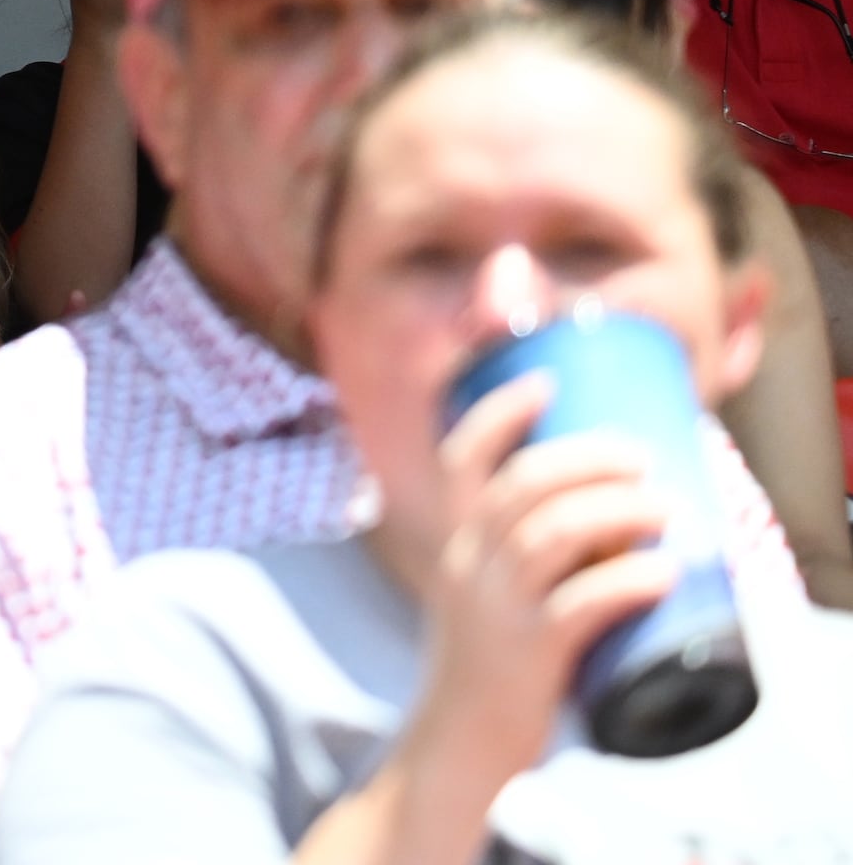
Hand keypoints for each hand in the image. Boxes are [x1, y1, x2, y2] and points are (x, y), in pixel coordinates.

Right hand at [401, 373, 679, 794]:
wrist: (457, 740)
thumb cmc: (487, 659)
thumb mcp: (485, 588)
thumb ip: (525, 550)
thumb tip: (613, 509)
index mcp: (457, 542)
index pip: (460, 458)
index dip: (500, 412)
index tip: (545, 382)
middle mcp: (469, 564)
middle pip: (521, 485)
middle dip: (588, 458)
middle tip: (642, 457)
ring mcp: (496, 608)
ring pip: (552, 534)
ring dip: (617, 511)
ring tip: (666, 509)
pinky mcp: (529, 652)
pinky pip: (579, 605)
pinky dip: (625, 582)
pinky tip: (661, 573)